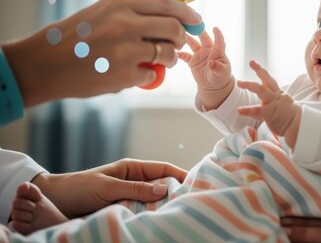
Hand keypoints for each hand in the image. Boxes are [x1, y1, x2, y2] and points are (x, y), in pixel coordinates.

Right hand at [2, 0, 202, 107]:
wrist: (45, 64)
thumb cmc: (75, 36)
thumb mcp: (102, 11)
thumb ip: (133, 10)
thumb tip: (168, 11)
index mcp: (120, 4)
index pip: (167, 4)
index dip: (187, 11)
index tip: (196, 18)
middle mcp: (125, 24)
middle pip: (174, 28)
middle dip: (181, 37)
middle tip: (177, 43)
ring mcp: (126, 50)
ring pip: (168, 53)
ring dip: (168, 59)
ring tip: (157, 61)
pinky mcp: (125, 75)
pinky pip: (152, 75)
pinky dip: (148, 76)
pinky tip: (132, 74)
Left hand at [31, 158, 187, 217]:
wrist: (54, 201)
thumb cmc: (80, 188)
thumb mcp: (108, 187)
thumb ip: (135, 188)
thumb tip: (164, 188)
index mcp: (133, 168)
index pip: (163, 168)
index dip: (180, 174)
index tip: (195, 182)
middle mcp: (134, 181)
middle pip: (161, 185)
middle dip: (175, 192)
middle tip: (189, 201)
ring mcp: (129, 196)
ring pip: (153, 200)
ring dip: (162, 206)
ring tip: (176, 213)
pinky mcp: (123, 209)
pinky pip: (142, 211)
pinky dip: (150, 216)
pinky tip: (157, 221)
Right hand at [179, 27, 233, 109]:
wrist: (212, 84)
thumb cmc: (221, 76)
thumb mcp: (222, 73)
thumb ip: (217, 67)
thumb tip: (211, 63)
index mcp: (218, 51)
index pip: (219, 41)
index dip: (217, 34)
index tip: (215, 28)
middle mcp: (208, 50)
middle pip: (204, 38)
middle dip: (198, 31)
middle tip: (192, 25)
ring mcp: (199, 54)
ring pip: (192, 44)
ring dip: (186, 39)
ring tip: (179, 35)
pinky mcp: (192, 60)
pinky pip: (184, 55)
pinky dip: (179, 54)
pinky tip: (174, 52)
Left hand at [237, 60, 300, 146]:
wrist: (299, 126)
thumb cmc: (288, 119)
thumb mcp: (279, 109)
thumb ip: (266, 108)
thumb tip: (254, 110)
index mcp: (278, 94)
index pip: (270, 81)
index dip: (262, 72)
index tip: (255, 64)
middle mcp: (276, 96)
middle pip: (267, 80)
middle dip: (259, 70)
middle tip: (252, 62)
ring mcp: (273, 103)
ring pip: (261, 90)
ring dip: (250, 85)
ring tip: (239, 83)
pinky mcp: (270, 112)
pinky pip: (257, 110)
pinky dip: (247, 110)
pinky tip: (239, 110)